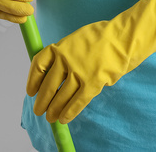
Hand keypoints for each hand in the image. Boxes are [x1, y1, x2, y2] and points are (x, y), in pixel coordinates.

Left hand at [27, 0, 155, 123]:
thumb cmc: (104, 36)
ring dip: (54, 109)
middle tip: (39, 110)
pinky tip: (64, 118)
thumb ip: (66, 52)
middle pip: (48, 85)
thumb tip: (56, 71)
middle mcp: (66, 59)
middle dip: (42, 101)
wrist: (125, 36)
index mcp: (61, 46)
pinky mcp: (93, 82)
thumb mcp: (78, 38)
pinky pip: (77, 101)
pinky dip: (70, 112)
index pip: (38, 65)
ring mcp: (79, 72)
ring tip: (51, 117)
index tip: (30, 91)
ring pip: (61, 96)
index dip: (32, 80)